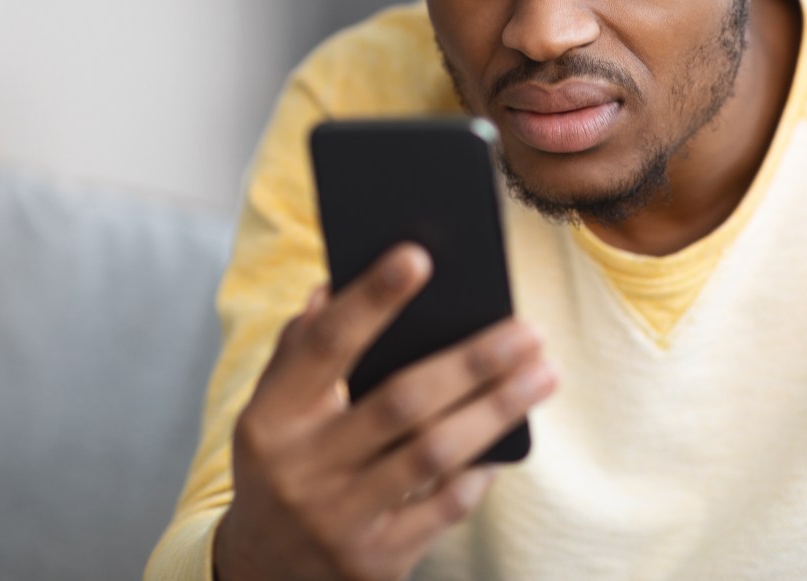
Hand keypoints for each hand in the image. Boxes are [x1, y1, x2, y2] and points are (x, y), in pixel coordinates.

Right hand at [213, 243, 556, 580]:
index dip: (370, 298)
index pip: (326, 344)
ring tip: (544, 374)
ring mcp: (337, 518)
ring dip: (498, 408)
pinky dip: (480, 470)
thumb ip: (300, 349)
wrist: (262, 573)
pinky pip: (442, 507)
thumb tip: (332, 285)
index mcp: (271, 416)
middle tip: (529, 330)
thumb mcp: (271, 411)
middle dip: (474, 361)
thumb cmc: (283, 466)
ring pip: (433, 452)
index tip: (418, 256)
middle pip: (401, 400)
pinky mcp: (373, 561)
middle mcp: (301, 468)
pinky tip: (510, 438)